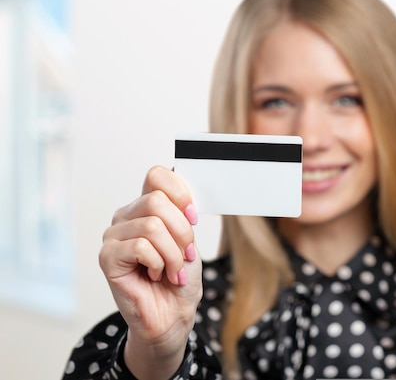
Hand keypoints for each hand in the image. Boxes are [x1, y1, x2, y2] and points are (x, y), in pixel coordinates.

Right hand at [99, 165, 202, 378]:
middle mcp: (127, 216)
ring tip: (173, 271)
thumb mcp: (188, 241)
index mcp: (146, 207)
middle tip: (185, 255)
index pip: (157, 175)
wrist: (172, 315)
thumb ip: (181, 215)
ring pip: (152, 226)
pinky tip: (155, 275)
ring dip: (172, 254)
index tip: (193, 216)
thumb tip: (182, 193)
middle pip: (157, 201)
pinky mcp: (107, 256)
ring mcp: (114, 235)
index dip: (180, 193)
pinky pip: (141, 246)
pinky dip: (158, 263)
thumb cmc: (180, 278)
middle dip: (182, 232)